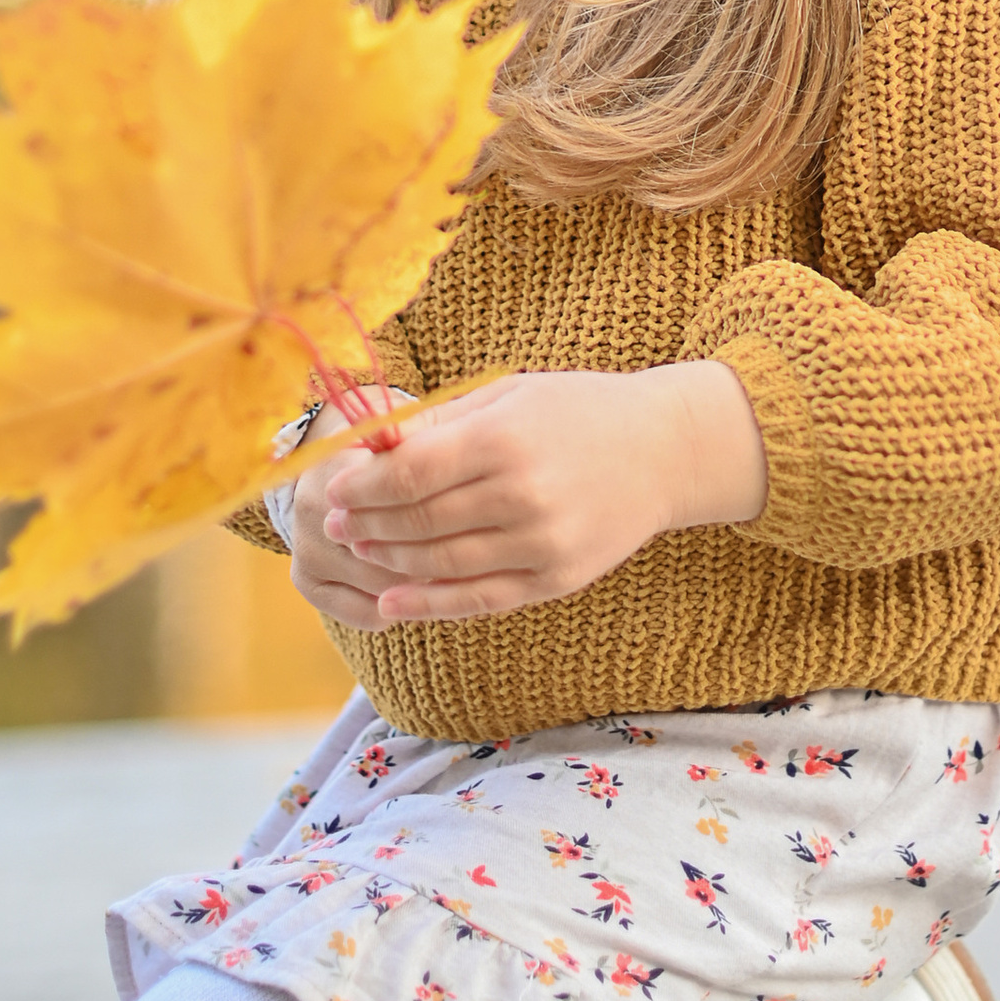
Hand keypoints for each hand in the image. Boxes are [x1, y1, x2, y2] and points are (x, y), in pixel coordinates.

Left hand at [288, 360, 767, 629]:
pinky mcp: (557, 579)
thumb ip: (440, 424)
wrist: (666, 451)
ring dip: (389, 563)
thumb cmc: (578, 411)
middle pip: (419, 523)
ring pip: (442, 565)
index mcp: (506, 439)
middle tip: (333, 525)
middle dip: (366, 526)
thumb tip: (368, 448)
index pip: (410, 474)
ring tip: (359, 552)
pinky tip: (391, 601)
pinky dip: (428, 604)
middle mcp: (524, 494)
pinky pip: (479, 599)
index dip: (362, 490)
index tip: (333, 492)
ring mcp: (543, 542)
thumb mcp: (509, 395)